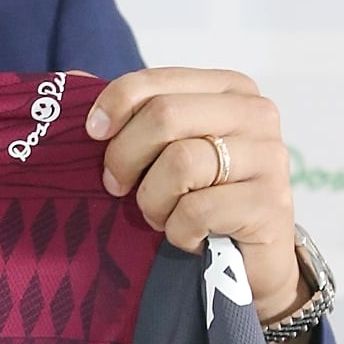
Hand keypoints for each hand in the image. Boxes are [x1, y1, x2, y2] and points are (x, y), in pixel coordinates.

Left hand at [86, 64, 306, 329]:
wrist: (249, 263)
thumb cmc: (199, 199)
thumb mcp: (163, 151)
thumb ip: (130, 114)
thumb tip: (73, 80)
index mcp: (230, 90)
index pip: (159, 81)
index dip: (116, 104)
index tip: (93, 134)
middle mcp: (257, 114)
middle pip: (165, 116)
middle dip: (126, 156)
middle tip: (118, 187)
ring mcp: (270, 157)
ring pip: (180, 163)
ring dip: (153, 201)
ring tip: (162, 215)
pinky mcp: (271, 204)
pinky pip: (196, 211)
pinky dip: (178, 231)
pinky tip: (190, 237)